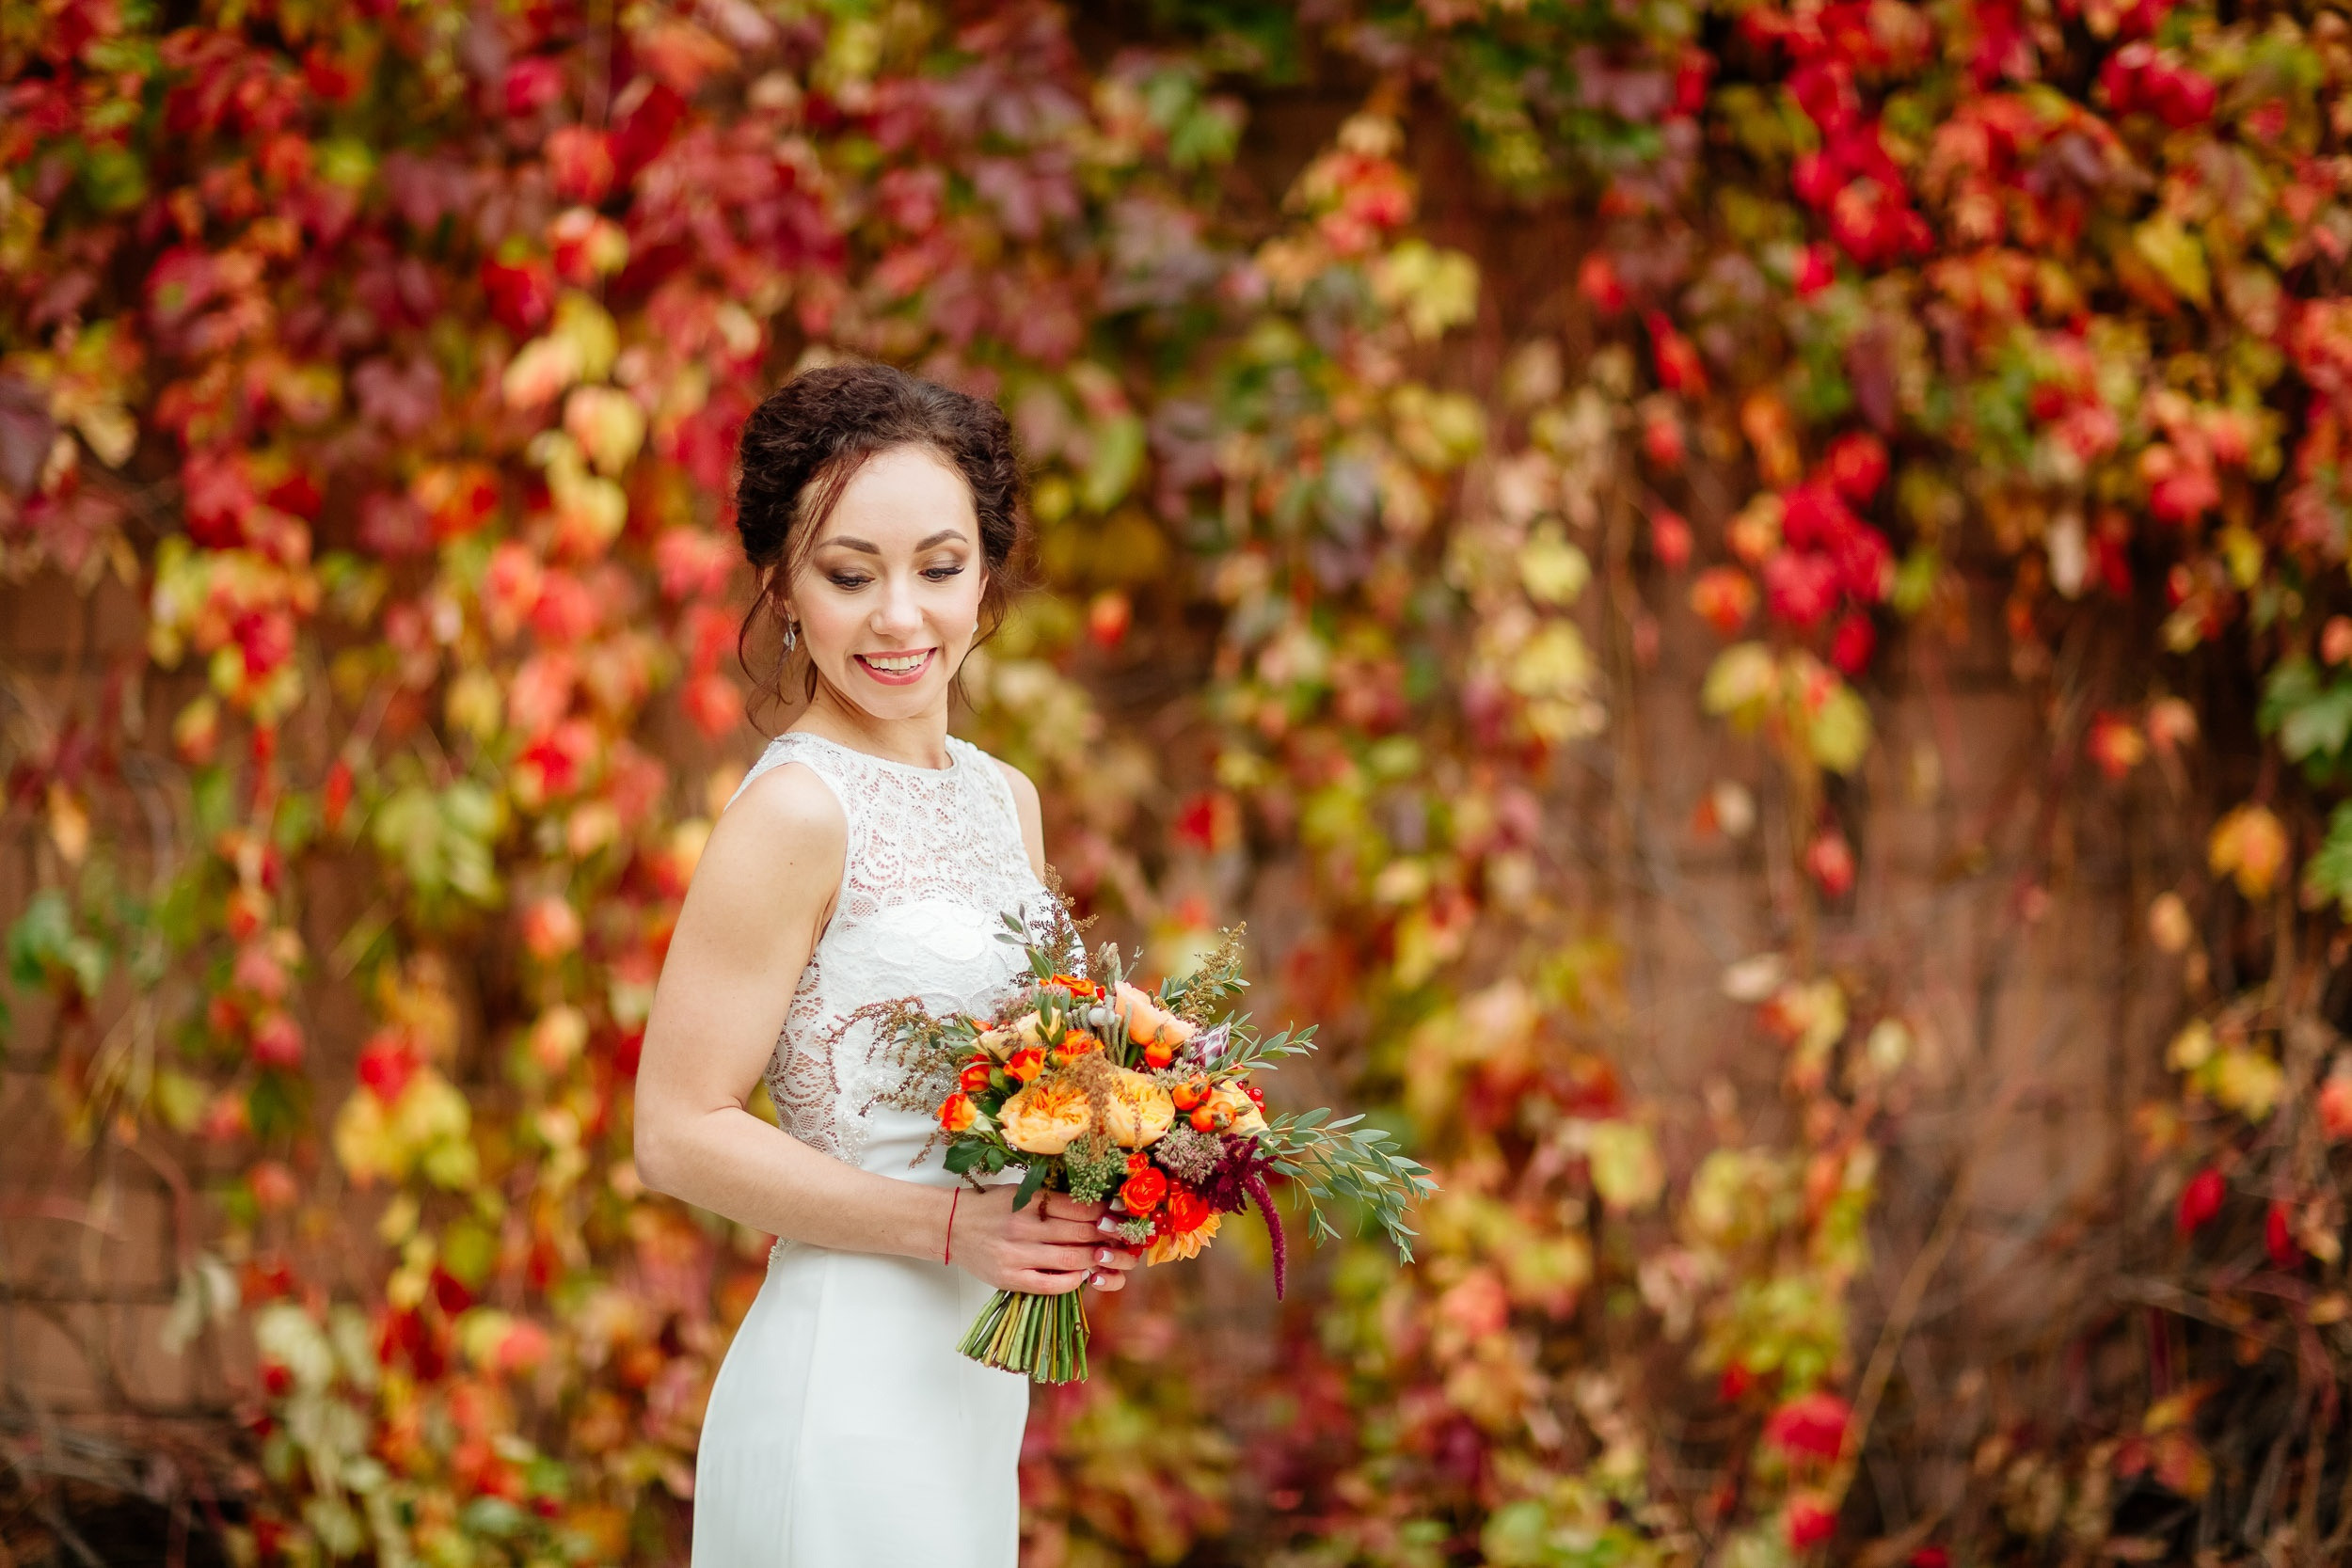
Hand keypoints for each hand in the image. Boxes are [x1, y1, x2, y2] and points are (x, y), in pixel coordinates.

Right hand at [948, 1188, 1137, 1294]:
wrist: (953, 1227)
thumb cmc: (993, 1207)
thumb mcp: (1022, 1192)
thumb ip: (1055, 1199)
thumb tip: (1100, 1207)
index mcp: (1029, 1200)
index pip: (1080, 1207)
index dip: (1106, 1213)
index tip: (1121, 1216)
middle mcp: (1023, 1226)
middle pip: (1081, 1234)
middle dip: (1108, 1237)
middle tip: (1124, 1239)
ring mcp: (1016, 1255)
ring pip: (1070, 1259)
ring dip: (1095, 1259)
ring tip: (1108, 1257)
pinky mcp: (1009, 1278)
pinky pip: (1050, 1284)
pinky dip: (1073, 1281)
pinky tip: (1083, 1275)